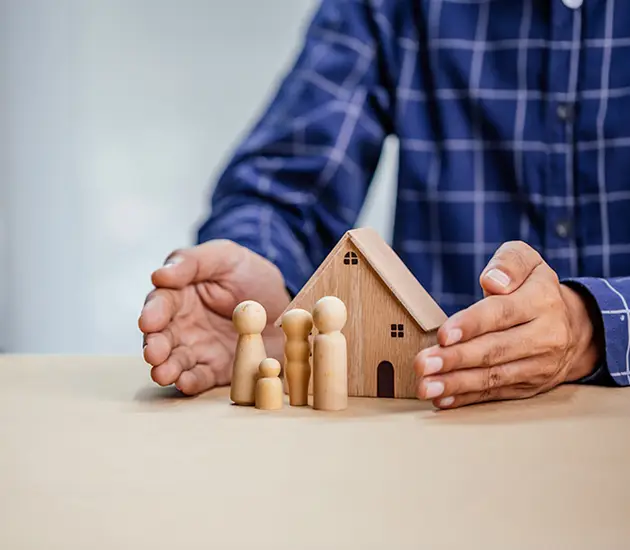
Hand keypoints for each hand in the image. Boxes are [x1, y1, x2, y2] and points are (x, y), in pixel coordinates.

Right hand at [138, 240, 289, 394]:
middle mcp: (183, 325)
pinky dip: (191, 382)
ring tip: (163, 373)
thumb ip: (192, 262)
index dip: (153, 313)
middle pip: (162, 336)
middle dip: (155, 346)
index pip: (160, 304)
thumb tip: (159, 275)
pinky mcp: (216, 369)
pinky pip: (201, 377)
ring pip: (176, 360)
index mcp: (180, 295)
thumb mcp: (225, 257)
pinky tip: (185, 383)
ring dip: (167, 368)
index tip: (148, 322)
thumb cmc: (249, 274)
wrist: (286, 304)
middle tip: (153, 353)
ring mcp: (199, 349)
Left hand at [413, 241, 602, 408]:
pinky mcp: (529, 386)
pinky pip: (496, 393)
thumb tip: (493, 281)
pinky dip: (466, 399)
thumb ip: (509, 263)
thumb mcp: (529, 262)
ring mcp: (539, 366)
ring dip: (456, 384)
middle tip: (424, 364)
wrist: (576, 328)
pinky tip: (442, 399)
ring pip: (494, 377)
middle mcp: (545, 336)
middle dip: (455, 359)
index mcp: (541, 301)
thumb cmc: (535, 290)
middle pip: (495, 350)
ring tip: (426, 386)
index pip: (502, 313)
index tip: (444, 334)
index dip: (471, 325)